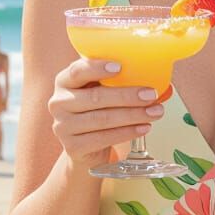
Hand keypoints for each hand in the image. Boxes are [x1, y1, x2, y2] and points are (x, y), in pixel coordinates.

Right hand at [48, 58, 163, 168]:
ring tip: (155, 112)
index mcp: (64, 81)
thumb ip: (116, 80)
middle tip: (150, 94)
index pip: (78, 71)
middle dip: (127, 96)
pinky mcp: (72, 146)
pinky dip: (127, 133)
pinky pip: (103, 138)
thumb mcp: (100, 91)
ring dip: (133, 115)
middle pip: (95, 97)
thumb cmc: (97, 111)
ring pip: (102, 119)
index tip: (120, 67)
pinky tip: (143, 128)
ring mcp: (62, 126)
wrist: (84, 147)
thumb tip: (155, 75)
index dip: (97, 68)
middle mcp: (59, 102)